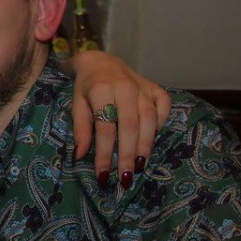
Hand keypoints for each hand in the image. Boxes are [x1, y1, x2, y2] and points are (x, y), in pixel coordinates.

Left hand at [68, 52, 170, 185]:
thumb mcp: (77, 105)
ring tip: (139, 167)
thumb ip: (81, 130)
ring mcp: (143, 87)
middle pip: (130, 126)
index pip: (105, 127)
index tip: (103, 175)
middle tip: (125, 178)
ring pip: (149, 120)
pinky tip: (152, 139)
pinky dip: (160, 125)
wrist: (101, 62)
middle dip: (128, 155)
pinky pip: (163, 108)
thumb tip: (79, 157)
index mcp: (101, 89)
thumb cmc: (87, 87)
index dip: (104, 153)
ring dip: (145, 146)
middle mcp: (125, 87)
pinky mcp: (157, 88)